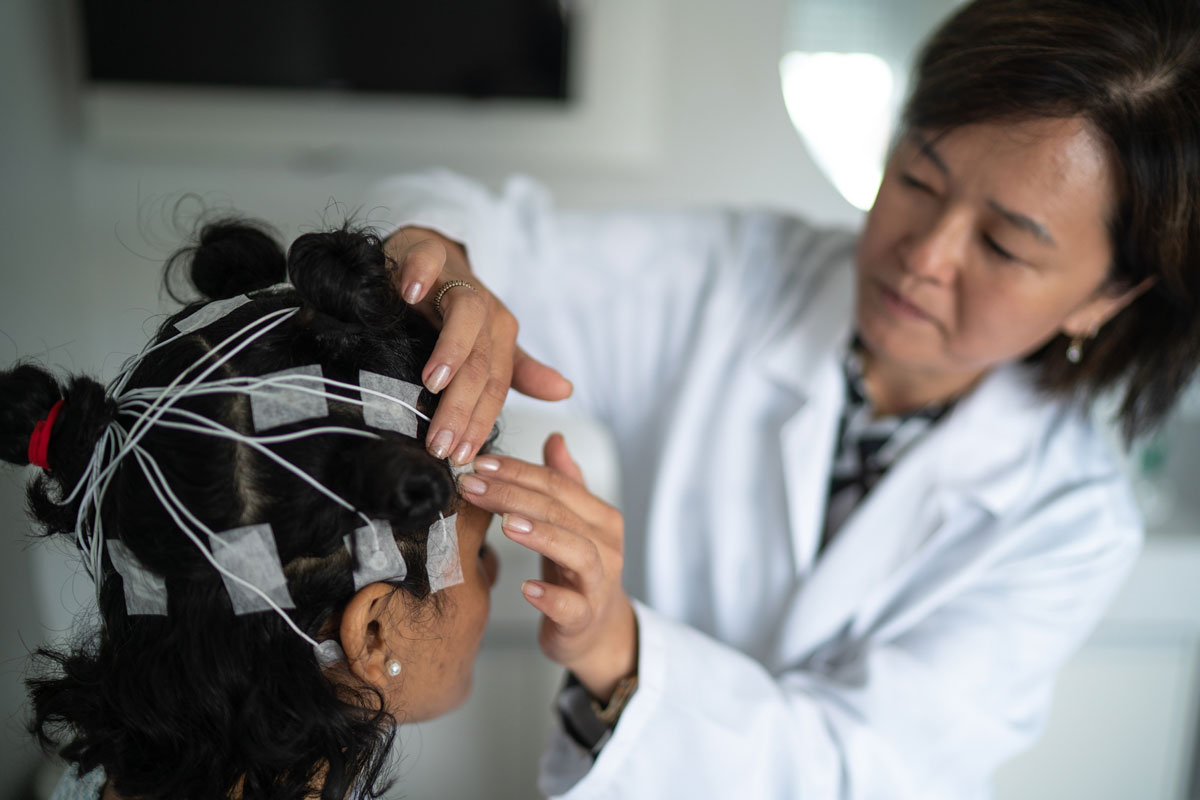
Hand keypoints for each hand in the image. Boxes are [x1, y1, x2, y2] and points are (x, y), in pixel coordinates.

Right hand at [384, 227, 572, 463]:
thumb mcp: (489, 343)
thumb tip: (565, 392)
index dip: (481, 424)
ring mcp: (457, 281)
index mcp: (499, 336)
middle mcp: (484, 312)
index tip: (461, 459)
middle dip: (462, 406)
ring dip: (451, 348)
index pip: (495, 388)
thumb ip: (519, 371)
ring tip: (433, 382)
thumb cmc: (456, 307)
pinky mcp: (427, 253)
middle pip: (479, 363)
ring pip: (465, 316)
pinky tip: (409, 294)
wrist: (431, 253)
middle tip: (441, 443)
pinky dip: (420, 275)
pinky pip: (427, 260)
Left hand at [457, 434, 636, 701]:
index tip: (479, 463)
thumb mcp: (571, 525)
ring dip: (540, 535)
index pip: (557, 484)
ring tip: (506, 525)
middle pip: (560, 511)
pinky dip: (551, 598)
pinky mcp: (585, 618)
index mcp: (600, 518)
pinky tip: (526, 589)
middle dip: (513, 495)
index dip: (518, 471)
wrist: (597, 632)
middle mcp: (606, 546)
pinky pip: (572, 606)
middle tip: (472, 486)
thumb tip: (555, 437)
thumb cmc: (576, 573)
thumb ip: (564, 483)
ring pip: (576, 552)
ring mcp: (599, 583)